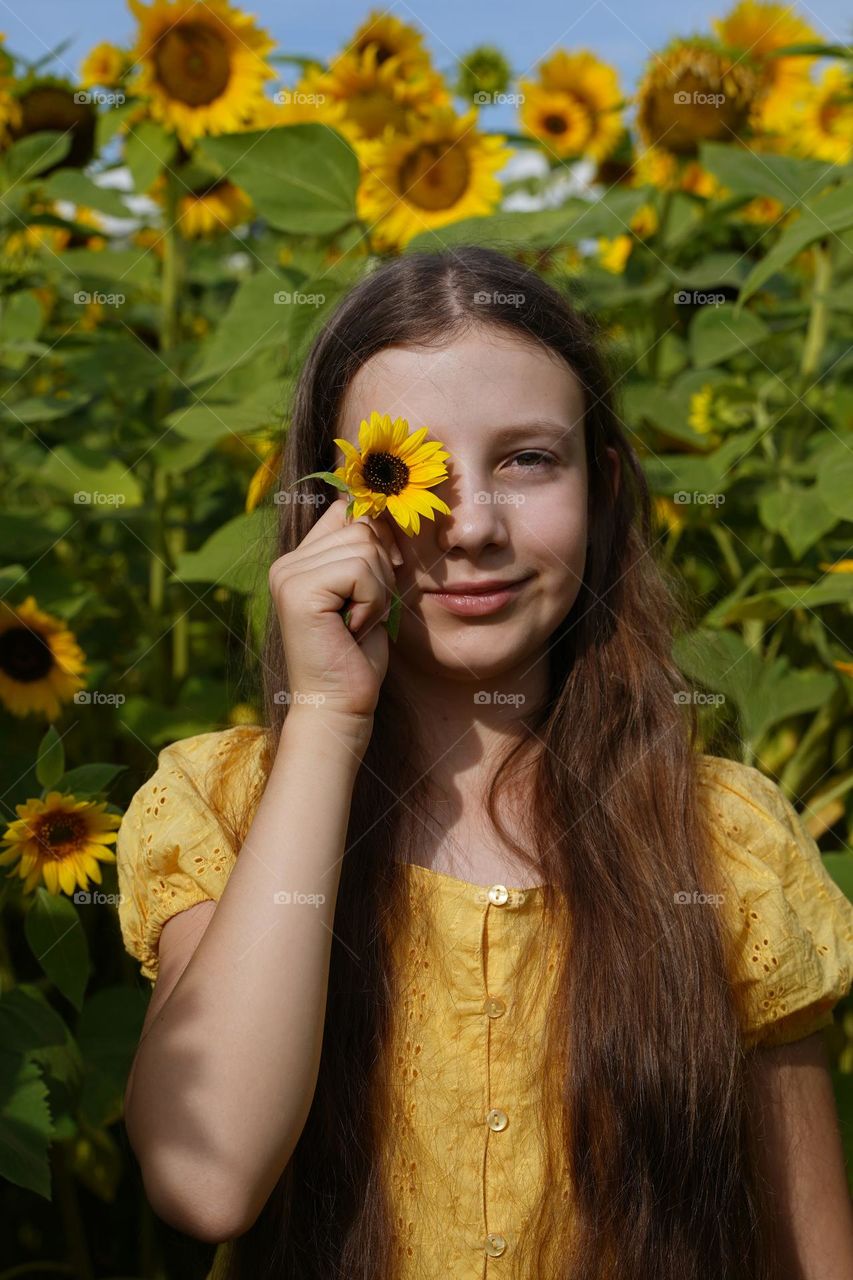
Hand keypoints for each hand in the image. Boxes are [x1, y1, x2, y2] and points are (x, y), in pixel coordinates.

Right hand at [268, 493, 403, 723]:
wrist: (339, 706)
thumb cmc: (357, 656)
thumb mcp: (367, 594)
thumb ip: (365, 553)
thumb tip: (383, 511)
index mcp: (300, 560)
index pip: (346, 511)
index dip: (376, 538)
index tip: (379, 579)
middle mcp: (287, 562)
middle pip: (362, 528)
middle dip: (382, 573)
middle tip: (364, 615)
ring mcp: (288, 575)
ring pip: (365, 547)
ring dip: (379, 590)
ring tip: (358, 623)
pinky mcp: (299, 590)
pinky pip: (360, 570)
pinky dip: (372, 602)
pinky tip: (353, 629)